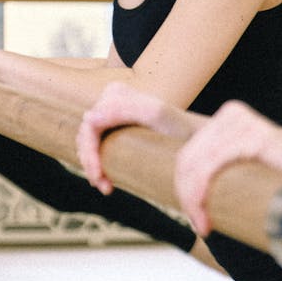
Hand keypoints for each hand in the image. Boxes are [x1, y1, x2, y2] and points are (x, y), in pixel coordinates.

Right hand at [76, 82, 196, 193]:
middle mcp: (110, 101)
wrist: (196, 137)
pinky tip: (106, 179)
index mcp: (115, 94)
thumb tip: (88, 117)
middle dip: (90, 163)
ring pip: (88, 143)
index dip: (89, 152)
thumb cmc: (180, 126)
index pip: (89, 126)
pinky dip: (98, 163)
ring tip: (106, 187)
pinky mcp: (116, 128)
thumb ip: (123, 110)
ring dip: (92, 167)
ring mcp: (112, 114)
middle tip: (102, 187)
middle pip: (86, 136)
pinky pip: (97, 146)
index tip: (99, 176)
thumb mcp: (156, 115)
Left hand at [172, 100, 281, 234]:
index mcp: (228, 118)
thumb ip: (214, 169)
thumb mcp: (240, 173)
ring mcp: (244, 122)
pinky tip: (208, 220)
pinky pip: (210, 166)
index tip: (198, 219)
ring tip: (205, 226)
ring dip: (191, 202)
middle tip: (201, 226)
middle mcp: (234, 114)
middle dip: (186, 197)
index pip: (188, 154)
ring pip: (193, 165)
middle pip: (186, 159)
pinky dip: (200, 196)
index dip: (185, 189)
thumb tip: (180, 175)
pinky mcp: (255, 136)